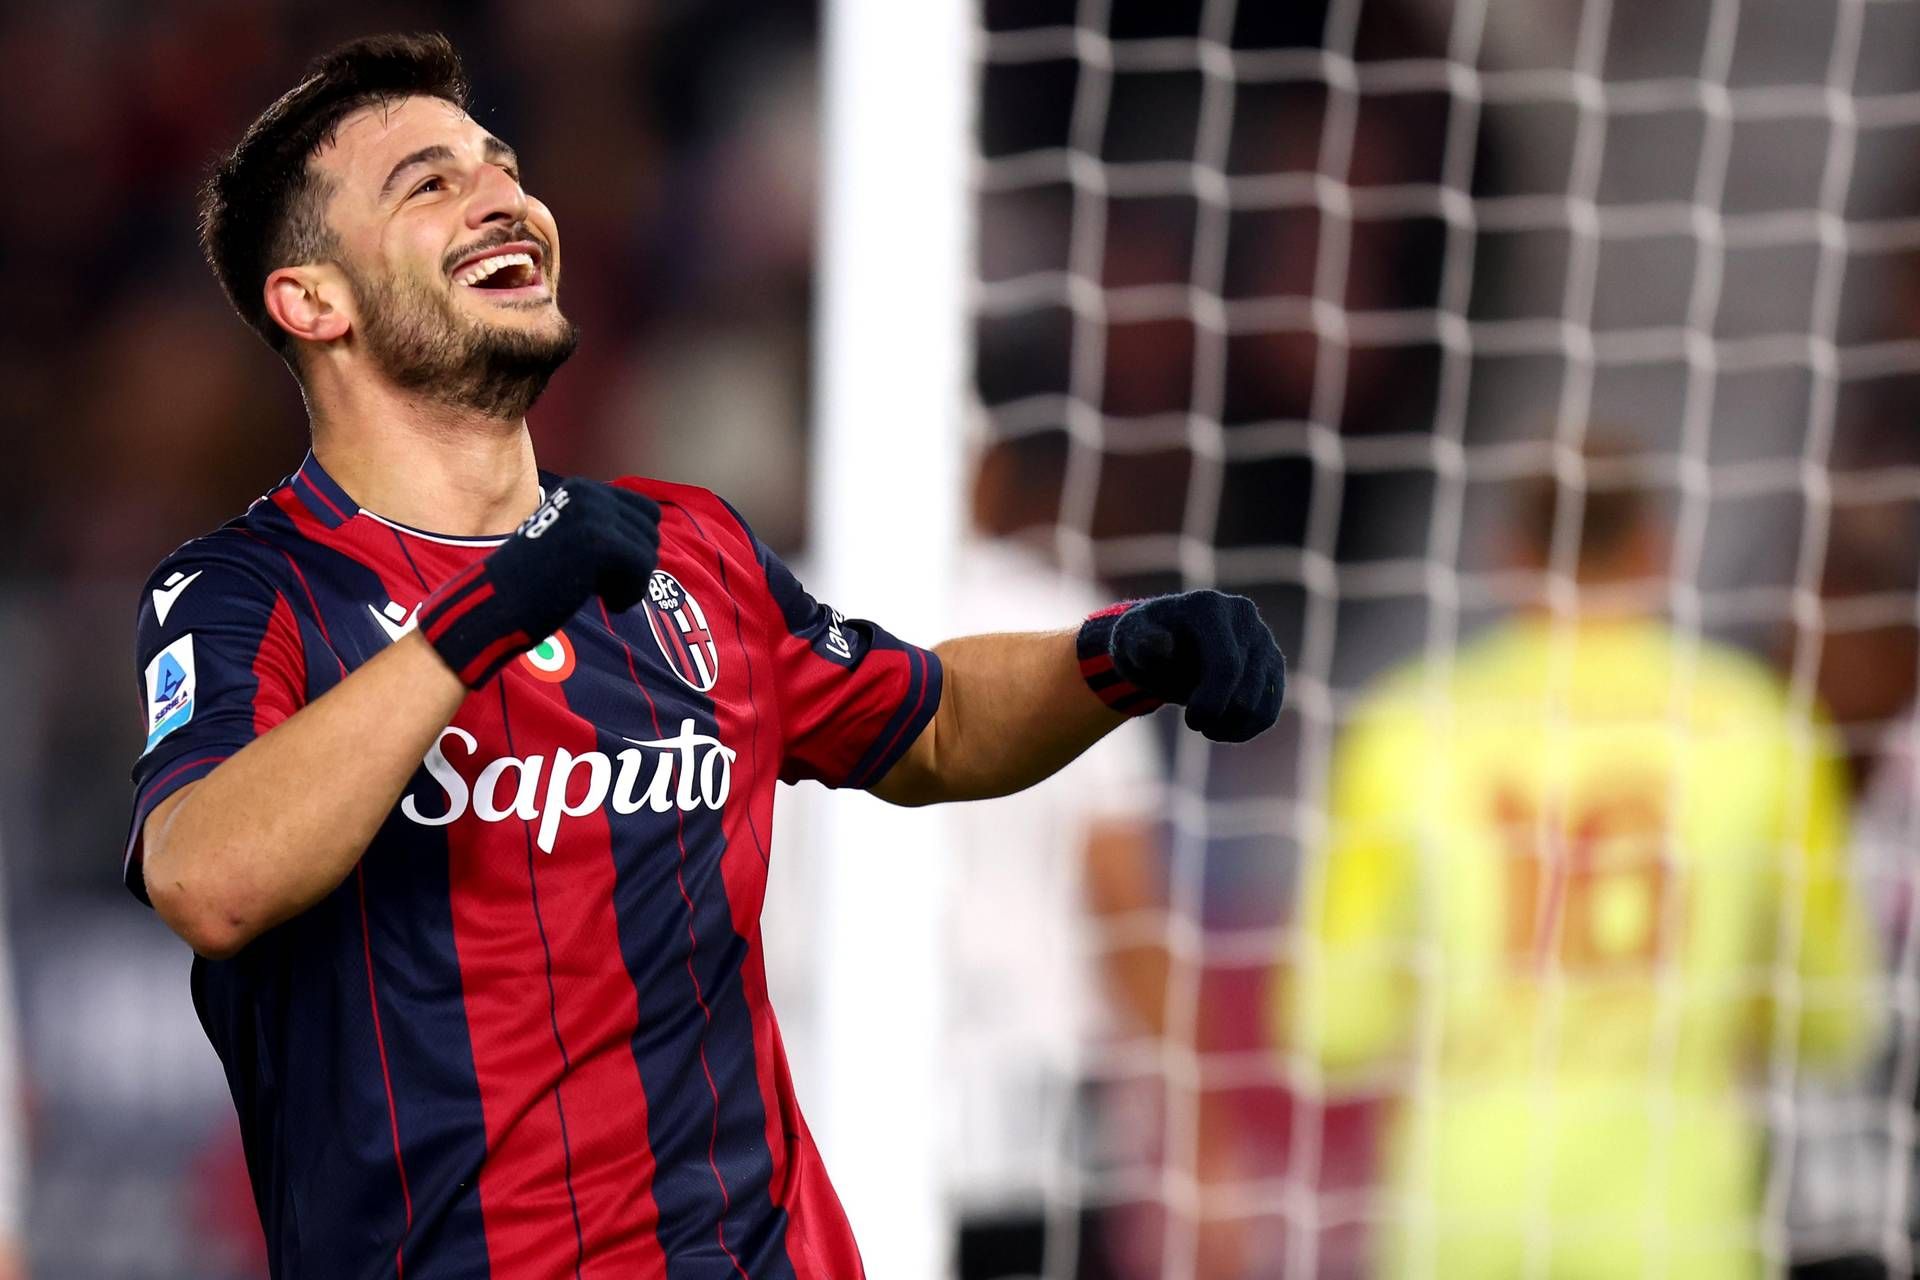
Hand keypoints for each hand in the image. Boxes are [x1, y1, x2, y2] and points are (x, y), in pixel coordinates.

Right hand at [420, 479, 660, 687]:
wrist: (496, 602)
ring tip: (601, 594)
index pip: (646, 512)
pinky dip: (630, 594)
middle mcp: (589, 493)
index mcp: (582, 489)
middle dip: (633, 565)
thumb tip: (652, 535)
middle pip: (650, 532)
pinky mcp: (598, 542)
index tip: (605, 570)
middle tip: (602, 586)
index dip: (634, 547)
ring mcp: (593, 515)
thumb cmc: (533, 581)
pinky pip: (643, 569)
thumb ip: (604, 529)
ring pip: (648, 552)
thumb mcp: (569, 538)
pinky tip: (607, 603)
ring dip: (631, 582)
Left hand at [1080, 591, 1284, 741]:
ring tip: (1206, 725)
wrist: (1165, 643)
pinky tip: (1222, 729)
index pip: (1226, 665)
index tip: (1191, 722)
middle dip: (1218, 717)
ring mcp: (1263, 639)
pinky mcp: (1272, 663)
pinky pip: (1270, 710)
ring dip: (1232, 727)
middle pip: (1247, 691)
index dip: (1212, 702)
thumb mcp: (1130, 640)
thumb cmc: (1145, 641)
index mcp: (1209, 607)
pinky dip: (1247, 729)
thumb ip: (1140, 644)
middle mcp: (1244, 617)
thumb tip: (1160, 647)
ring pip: (1262, 704)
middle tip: (1194, 722)